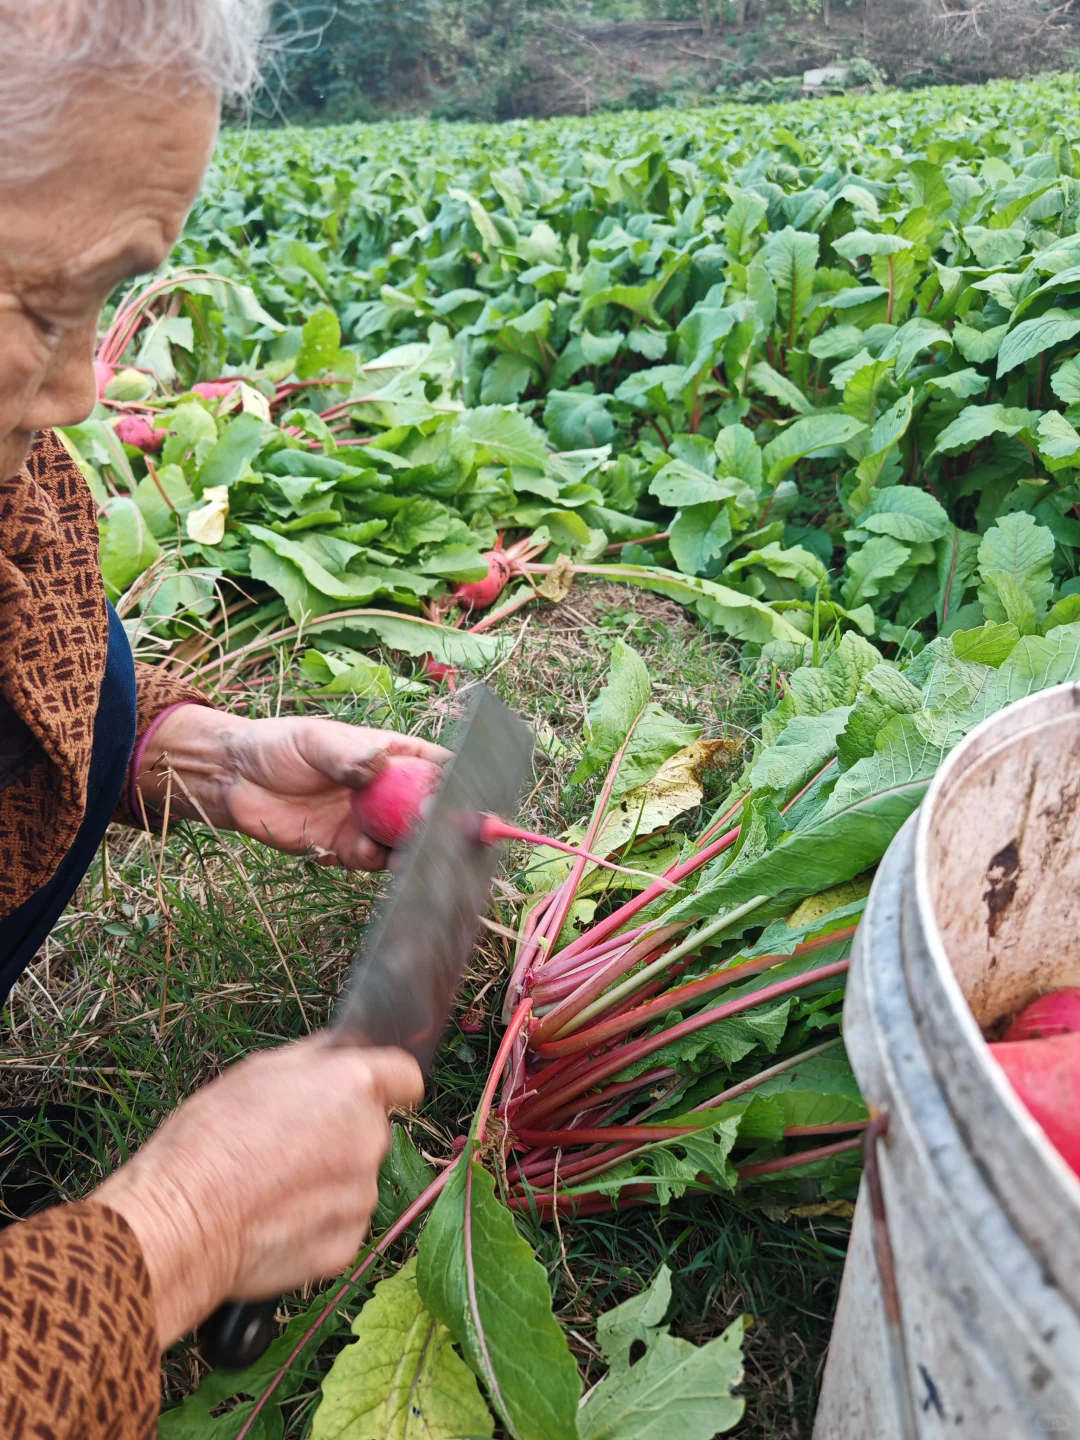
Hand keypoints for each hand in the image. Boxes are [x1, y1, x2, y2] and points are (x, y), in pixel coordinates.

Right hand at [91, 1039, 422, 1348]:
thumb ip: (315, 1059)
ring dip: (329, 1178)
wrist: (182, 1224)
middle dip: (342, 1132)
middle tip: (288, 1141)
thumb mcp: (257, 1071)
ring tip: (271, 1184)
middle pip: (372, 1129)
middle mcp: (370, 1139)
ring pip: (356, 1178)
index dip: (385, 1082)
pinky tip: (274, 1218)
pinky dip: (315, 1221)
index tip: (367, 1092)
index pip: (406, 1076)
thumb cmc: (209, 1141)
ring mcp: (361, 1196)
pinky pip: (340, 1223)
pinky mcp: (346, 1244)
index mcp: (354, 1087)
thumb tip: (342, 1051)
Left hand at [138, 709, 447, 868]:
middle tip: (450, 829)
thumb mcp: (313, 741)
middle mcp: (388, 792)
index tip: (472, 791)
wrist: (234, 781)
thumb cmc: (277, 747)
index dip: (459, 779)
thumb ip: (346, 755)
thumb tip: (377, 765)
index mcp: (392, 755)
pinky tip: (368, 851)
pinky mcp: (348, 850)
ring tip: (416, 848)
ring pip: (408, 841)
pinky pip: (376, 861)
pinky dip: (380, 862)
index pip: (437, 766)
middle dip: (445, 822)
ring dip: (416, 848)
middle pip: (431, 810)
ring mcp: (371, 822)